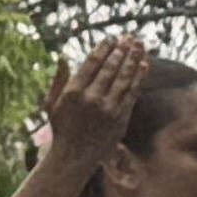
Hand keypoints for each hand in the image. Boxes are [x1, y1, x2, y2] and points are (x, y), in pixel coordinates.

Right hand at [35, 33, 154, 192]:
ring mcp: (107, 108)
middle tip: (129, 38)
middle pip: (110, 67)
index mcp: (73, 92)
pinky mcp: (120, 118)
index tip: (111, 39)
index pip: (92, 63)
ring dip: (133, 59)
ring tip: (139, 45)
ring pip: (124, 78)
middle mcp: (91, 98)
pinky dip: (139, 78)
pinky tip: (145, 65)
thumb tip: (62, 56)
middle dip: (121, 50)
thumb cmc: (61, 128)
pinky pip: (132, 93)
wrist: (74, 157)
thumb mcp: (52, 104)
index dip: (104, 49)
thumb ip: (58, 80)